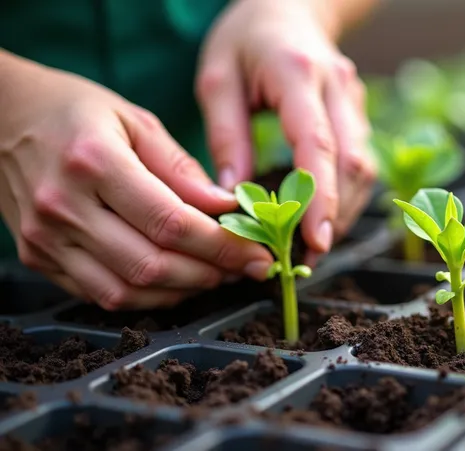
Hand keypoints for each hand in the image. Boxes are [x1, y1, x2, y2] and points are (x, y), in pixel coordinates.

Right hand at [0, 53, 273, 309]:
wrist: (0, 116)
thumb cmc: (75, 112)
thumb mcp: (137, 121)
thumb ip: (183, 170)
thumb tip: (228, 209)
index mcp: (93, 162)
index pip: (171, 223)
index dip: (222, 247)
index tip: (257, 254)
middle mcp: (64, 206)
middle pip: (150, 265)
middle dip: (210, 274)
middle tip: (244, 268)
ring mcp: (44, 238)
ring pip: (126, 291)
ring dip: (181, 292)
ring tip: (215, 275)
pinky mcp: (37, 257)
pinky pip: (100, 295)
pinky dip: (146, 297)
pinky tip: (175, 281)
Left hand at [197, 0, 375, 261]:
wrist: (289, 6)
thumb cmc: (246, 39)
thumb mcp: (218, 78)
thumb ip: (226, 137)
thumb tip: (235, 198)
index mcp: (299, 74)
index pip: (318, 144)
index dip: (319, 198)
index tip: (314, 241)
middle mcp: (338, 88)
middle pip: (352, 164)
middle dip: (335, 216)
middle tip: (306, 258)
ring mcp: (355, 100)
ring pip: (363, 168)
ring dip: (343, 211)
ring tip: (311, 246)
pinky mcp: (358, 113)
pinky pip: (360, 162)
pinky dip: (344, 195)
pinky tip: (320, 217)